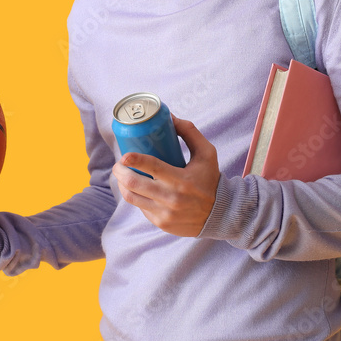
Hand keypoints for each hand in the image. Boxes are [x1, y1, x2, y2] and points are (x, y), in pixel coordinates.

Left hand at [112, 116, 219, 236]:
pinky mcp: (162, 223)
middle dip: (120, 171)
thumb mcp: (206, 153)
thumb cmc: (211, 179)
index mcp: (181, 179)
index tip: (124, 155)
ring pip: (132, 198)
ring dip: (122, 184)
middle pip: (134, 183)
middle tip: (119, 164)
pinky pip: (140, 208)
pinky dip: (135, 197)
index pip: (152, 167)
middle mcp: (171, 198)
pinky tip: (135, 189)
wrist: (221, 213)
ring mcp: (165, 213)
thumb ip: (189, 132)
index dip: (134, 160)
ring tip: (122, 175)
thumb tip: (170, 117)